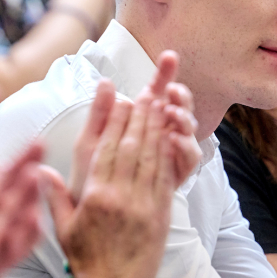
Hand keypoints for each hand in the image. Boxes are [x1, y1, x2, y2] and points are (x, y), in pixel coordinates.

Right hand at [44, 85, 182, 277]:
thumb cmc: (86, 260)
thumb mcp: (62, 229)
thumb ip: (54, 196)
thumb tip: (38, 169)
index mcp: (95, 197)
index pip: (107, 149)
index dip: (114, 120)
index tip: (119, 99)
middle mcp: (121, 197)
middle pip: (132, 147)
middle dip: (140, 117)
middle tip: (145, 92)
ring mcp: (144, 205)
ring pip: (152, 158)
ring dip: (156, 129)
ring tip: (160, 105)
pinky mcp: (161, 214)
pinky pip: (165, 177)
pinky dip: (167, 153)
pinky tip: (169, 137)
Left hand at [66, 51, 198, 200]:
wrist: (92, 220)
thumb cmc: (88, 179)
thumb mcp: (90, 142)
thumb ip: (100, 114)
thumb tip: (105, 81)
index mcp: (140, 123)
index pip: (157, 93)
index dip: (164, 74)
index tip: (169, 57)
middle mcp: (160, 136)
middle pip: (178, 108)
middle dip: (179, 95)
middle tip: (173, 90)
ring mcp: (169, 156)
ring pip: (188, 131)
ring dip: (183, 118)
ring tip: (172, 113)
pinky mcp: (173, 177)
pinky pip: (188, 160)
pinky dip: (184, 148)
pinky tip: (174, 139)